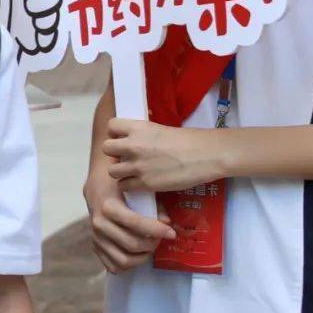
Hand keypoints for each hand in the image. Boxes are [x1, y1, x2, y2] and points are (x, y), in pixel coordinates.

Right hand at [85, 160, 173, 273]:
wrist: (96, 188)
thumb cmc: (119, 186)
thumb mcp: (137, 189)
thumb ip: (153, 205)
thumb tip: (167, 222)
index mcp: (109, 207)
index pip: (136, 224)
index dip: (157, 230)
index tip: (171, 233)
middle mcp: (100, 224)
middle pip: (132, 245)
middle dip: (152, 245)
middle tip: (160, 239)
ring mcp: (96, 237)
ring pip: (123, 260)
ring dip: (141, 257)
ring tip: (149, 248)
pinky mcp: (95, 246)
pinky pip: (113, 266)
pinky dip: (129, 264)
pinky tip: (137, 254)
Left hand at [105, 118, 225, 194]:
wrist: (206, 155)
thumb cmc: (190, 140)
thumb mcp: (161, 129)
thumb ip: (144, 134)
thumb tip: (135, 138)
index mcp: (139, 127)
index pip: (111, 126)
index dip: (114, 133)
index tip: (122, 139)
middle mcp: (134, 145)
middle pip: (106, 149)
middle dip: (114, 154)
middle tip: (125, 157)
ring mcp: (138, 165)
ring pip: (112, 170)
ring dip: (119, 172)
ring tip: (131, 172)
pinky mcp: (146, 183)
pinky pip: (124, 186)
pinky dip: (129, 186)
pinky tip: (138, 184)